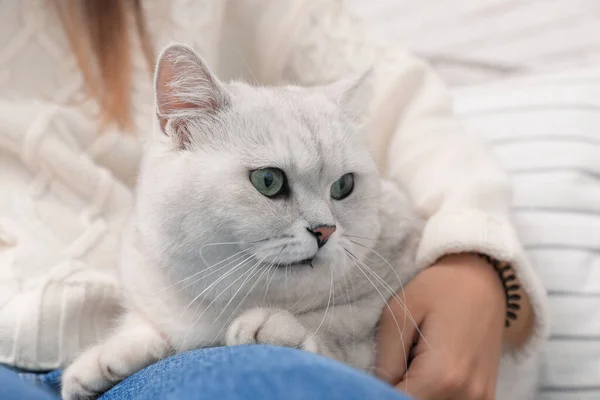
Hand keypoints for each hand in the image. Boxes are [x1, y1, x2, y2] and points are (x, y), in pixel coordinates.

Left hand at [375, 253, 505, 399]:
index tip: (380, 368)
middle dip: (399, 388)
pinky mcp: (486, 395)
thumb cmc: (437, 288)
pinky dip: (434, 391)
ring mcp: (480, 398)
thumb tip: (375, 388)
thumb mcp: (399, 313)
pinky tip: (432, 367)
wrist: (481, 278)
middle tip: (399, 357)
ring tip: (416, 358)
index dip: (380, 389)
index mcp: (442, 377)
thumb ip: (385, 360)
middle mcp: (466, 395)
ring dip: (417, 389)